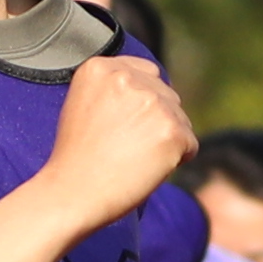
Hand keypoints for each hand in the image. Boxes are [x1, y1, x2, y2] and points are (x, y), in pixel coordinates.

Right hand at [48, 51, 195, 229]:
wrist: (72, 193)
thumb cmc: (76, 159)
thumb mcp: (82, 105)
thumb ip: (114, 90)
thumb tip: (153, 92)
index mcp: (100, 68)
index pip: (148, 73)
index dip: (145, 102)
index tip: (130, 124)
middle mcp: (127, 78)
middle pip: (167, 95)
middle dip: (157, 121)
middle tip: (128, 148)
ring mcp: (151, 102)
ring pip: (181, 119)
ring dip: (167, 140)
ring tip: (134, 159)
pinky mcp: (171, 130)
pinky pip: (190, 144)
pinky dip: (176, 160)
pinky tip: (147, 169)